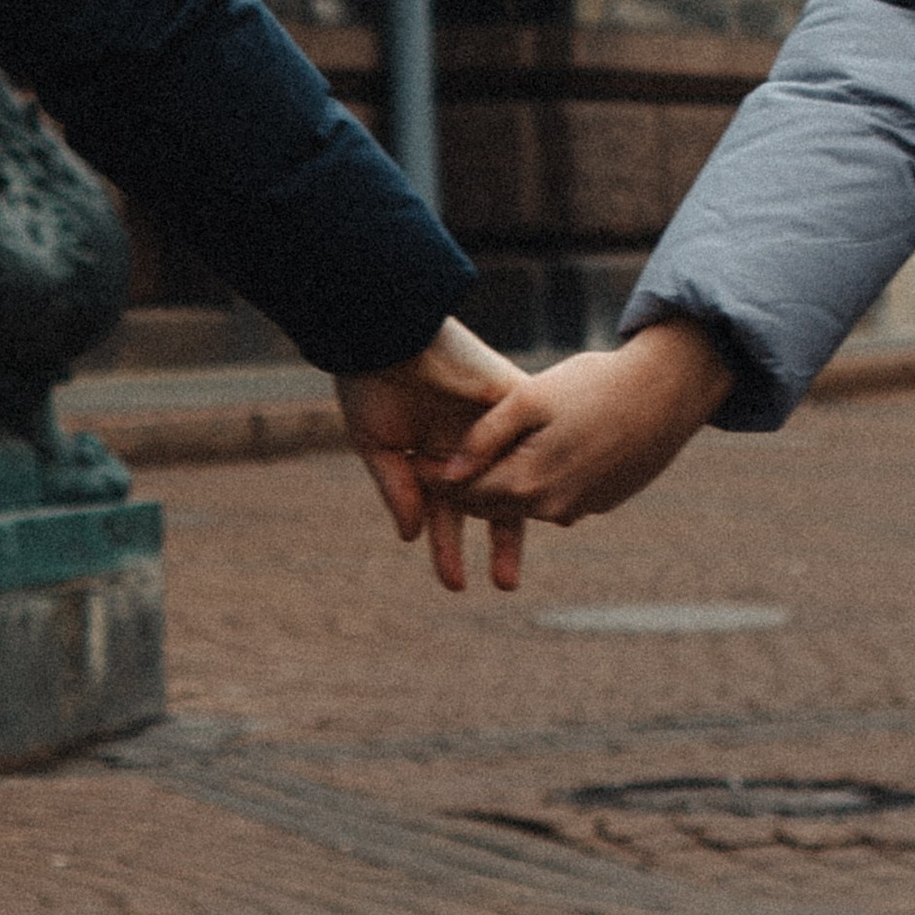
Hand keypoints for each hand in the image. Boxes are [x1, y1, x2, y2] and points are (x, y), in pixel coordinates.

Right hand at [336, 316, 528, 592]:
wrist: (383, 330)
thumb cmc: (370, 380)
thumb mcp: (377, 444)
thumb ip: (398, 489)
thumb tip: (412, 536)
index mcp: (433, 452)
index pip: (449, 510)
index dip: (450, 547)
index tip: (456, 585)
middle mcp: (466, 441)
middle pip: (491, 500)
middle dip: (498, 543)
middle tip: (505, 584)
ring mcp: (490, 422)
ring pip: (515, 476)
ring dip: (520, 518)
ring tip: (525, 558)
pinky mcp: (509, 399)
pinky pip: (528, 439)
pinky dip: (532, 471)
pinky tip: (545, 504)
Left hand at [421, 317, 735, 526]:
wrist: (667, 391)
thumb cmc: (594, 385)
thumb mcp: (531, 399)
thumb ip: (485, 437)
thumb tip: (447, 471)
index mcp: (529, 482)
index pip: (465, 492)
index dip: (435, 477)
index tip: (410, 458)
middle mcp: (552, 507)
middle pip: (490, 504)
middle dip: (459, 492)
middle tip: (426, 467)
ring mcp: (580, 507)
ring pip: (523, 503)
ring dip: (499, 489)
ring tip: (473, 465)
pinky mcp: (601, 500)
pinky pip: (555, 497)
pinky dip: (537, 483)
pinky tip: (531, 457)